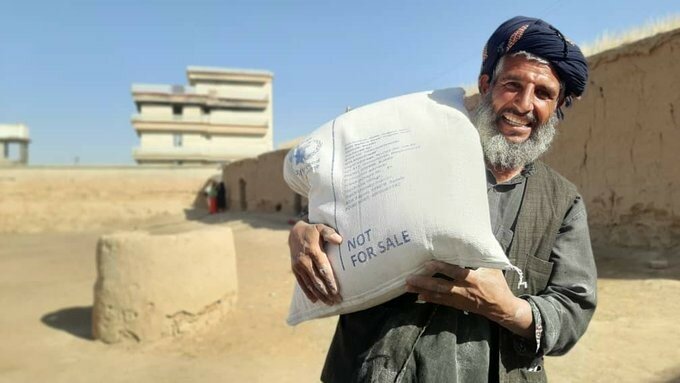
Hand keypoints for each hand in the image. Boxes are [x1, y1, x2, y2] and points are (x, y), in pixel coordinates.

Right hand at [289, 221, 342, 304]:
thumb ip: (330, 233)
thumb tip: (339, 240)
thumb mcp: (321, 227)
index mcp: (313, 251)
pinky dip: (308, 292)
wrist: (295, 233)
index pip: (323, 269)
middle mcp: (304, 260)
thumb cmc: (313, 231)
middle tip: (336, 301)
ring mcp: (298, 266)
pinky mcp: (295, 270)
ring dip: (319, 295)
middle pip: (317, 279)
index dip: (329, 281)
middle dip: (327, 291)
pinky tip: (315, 300)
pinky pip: (302, 283)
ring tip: (329, 303)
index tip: (336, 291)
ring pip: (310, 284)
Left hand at [406, 261, 533, 337]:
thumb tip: (476, 239)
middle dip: (425, 282)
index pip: (455, 272)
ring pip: (438, 295)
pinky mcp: (458, 305)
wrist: (501, 308)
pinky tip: (419, 296)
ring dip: (422, 290)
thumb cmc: (497, 285)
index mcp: (473, 279)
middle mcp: (464, 290)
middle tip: (410, 278)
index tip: (428, 264)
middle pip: (441, 286)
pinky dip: (430, 298)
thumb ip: (481, 257)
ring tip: (408, 287)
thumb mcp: (493, 268)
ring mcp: (460, 299)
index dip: (441, 268)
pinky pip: (441, 302)